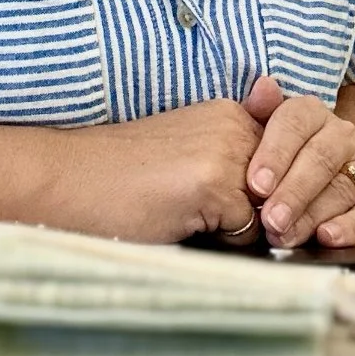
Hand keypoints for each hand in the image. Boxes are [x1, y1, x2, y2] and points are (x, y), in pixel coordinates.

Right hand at [66, 99, 264, 245]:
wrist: (69, 179)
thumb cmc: (123, 177)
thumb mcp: (188, 156)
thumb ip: (235, 165)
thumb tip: (280, 202)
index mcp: (229, 114)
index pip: (285, 164)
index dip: (266, 195)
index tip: (229, 206)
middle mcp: (234, 125)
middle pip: (283, 188)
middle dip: (259, 212)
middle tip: (206, 213)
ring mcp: (225, 151)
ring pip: (269, 210)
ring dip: (240, 227)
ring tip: (190, 213)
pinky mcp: (212, 182)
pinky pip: (246, 232)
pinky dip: (221, 242)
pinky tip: (181, 222)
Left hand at [243, 88, 354, 247]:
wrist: (315, 173)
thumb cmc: (278, 157)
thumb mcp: (260, 130)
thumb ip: (258, 110)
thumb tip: (263, 87)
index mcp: (310, 112)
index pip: (293, 123)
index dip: (274, 154)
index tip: (256, 185)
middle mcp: (341, 134)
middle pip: (318, 159)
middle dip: (293, 193)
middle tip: (271, 220)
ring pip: (341, 189)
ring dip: (312, 216)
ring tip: (286, 235)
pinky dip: (354, 227)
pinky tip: (329, 237)